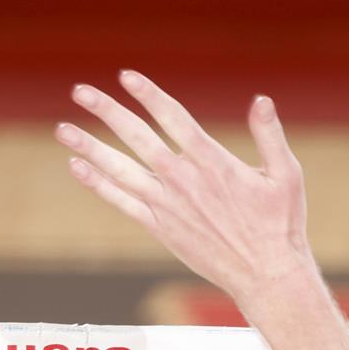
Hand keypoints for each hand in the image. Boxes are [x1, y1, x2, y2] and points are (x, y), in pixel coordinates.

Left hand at [57, 71, 317, 312]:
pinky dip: (97, 184)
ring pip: (119, 169)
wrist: (265, 273)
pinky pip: (120, 201)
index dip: (148, 94)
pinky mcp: (159, 226)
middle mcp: (184, 179)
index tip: (126, 76)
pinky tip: (76, 166)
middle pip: (137, 137)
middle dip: (107, 111)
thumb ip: (269, 134)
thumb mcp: (286, 174)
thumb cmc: (280, 223)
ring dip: (89, 147)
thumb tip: (261, 99)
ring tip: (62, 129)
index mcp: (213, 161)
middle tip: (80, 91)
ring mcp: (167, 204)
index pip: (173, 118)